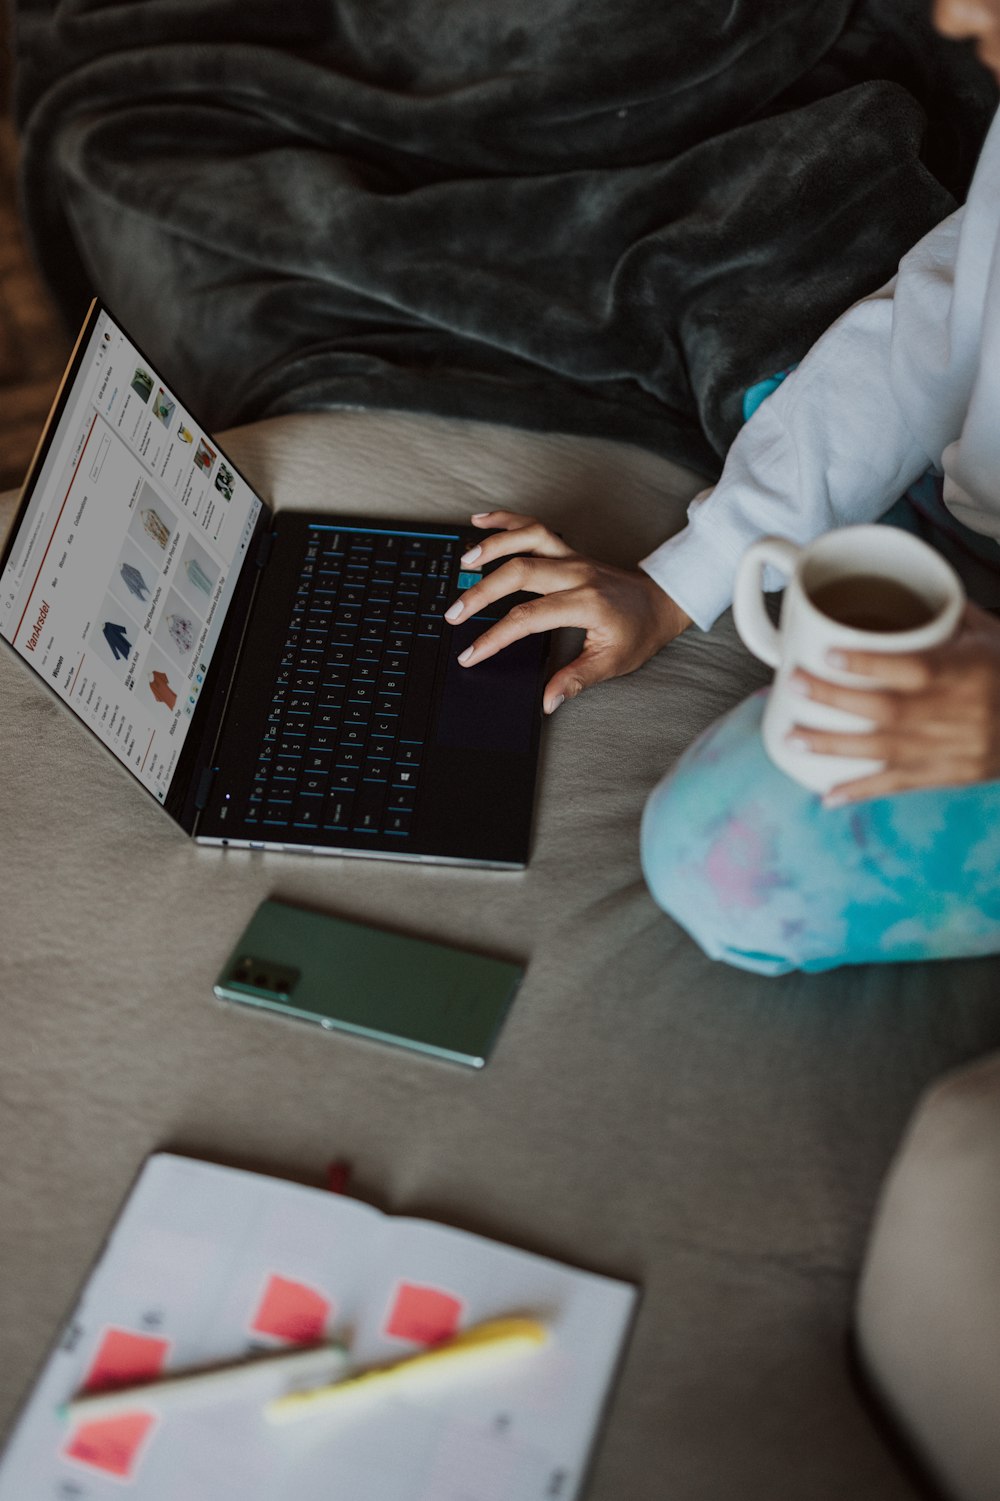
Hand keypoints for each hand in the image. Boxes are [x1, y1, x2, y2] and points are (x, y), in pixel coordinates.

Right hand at [444, 511, 690, 711]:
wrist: (661, 601)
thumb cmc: (639, 631)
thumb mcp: (613, 662)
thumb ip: (576, 680)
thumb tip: (547, 700)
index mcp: (586, 603)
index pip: (529, 618)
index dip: (495, 637)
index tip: (472, 653)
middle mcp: (576, 573)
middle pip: (519, 572)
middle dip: (481, 593)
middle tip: (454, 613)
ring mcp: (572, 556)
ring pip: (526, 538)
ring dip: (492, 545)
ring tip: (463, 562)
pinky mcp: (568, 549)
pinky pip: (534, 526)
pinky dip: (506, 520)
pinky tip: (481, 521)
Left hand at [786, 603, 999, 803]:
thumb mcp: (989, 634)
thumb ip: (945, 615)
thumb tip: (902, 586)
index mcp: (967, 672)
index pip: (913, 666)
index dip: (868, 661)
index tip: (827, 651)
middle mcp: (957, 714)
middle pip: (887, 709)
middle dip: (834, 699)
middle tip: (793, 684)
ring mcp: (952, 749)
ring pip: (885, 750)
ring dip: (834, 747)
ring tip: (792, 738)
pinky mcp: (951, 775)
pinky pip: (901, 785)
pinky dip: (862, 792)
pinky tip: (828, 795)